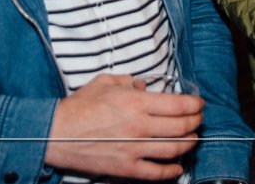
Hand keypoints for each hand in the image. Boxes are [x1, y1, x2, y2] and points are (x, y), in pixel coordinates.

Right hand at [44, 73, 202, 179]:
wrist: (55, 133)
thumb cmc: (79, 106)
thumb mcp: (104, 82)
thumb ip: (128, 81)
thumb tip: (144, 85)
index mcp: (136, 102)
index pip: (178, 105)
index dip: (194, 105)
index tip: (199, 104)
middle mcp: (139, 126)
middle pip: (181, 127)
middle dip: (196, 123)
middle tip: (199, 120)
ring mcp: (134, 150)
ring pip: (174, 150)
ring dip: (189, 144)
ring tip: (193, 139)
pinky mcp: (125, 168)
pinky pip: (156, 173)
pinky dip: (172, 171)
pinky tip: (178, 167)